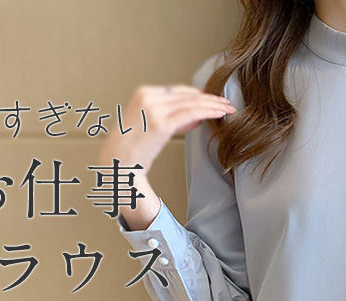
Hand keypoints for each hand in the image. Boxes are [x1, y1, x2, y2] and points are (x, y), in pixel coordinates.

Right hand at [98, 84, 236, 227]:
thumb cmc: (132, 149)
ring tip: (227, 108)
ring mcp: (154, 110)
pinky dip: (207, 112)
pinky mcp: (161, 124)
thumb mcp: (150, 127)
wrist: (118, 164)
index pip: (177, 91)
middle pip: (187, 95)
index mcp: (143, 94)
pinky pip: (190, 114)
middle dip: (209, 99)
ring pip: (191, 103)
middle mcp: (148, 98)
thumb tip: (193, 118)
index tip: (213, 99)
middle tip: (226, 102)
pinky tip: (218, 114)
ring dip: (212, 105)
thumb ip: (171, 119)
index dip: (198, 95)